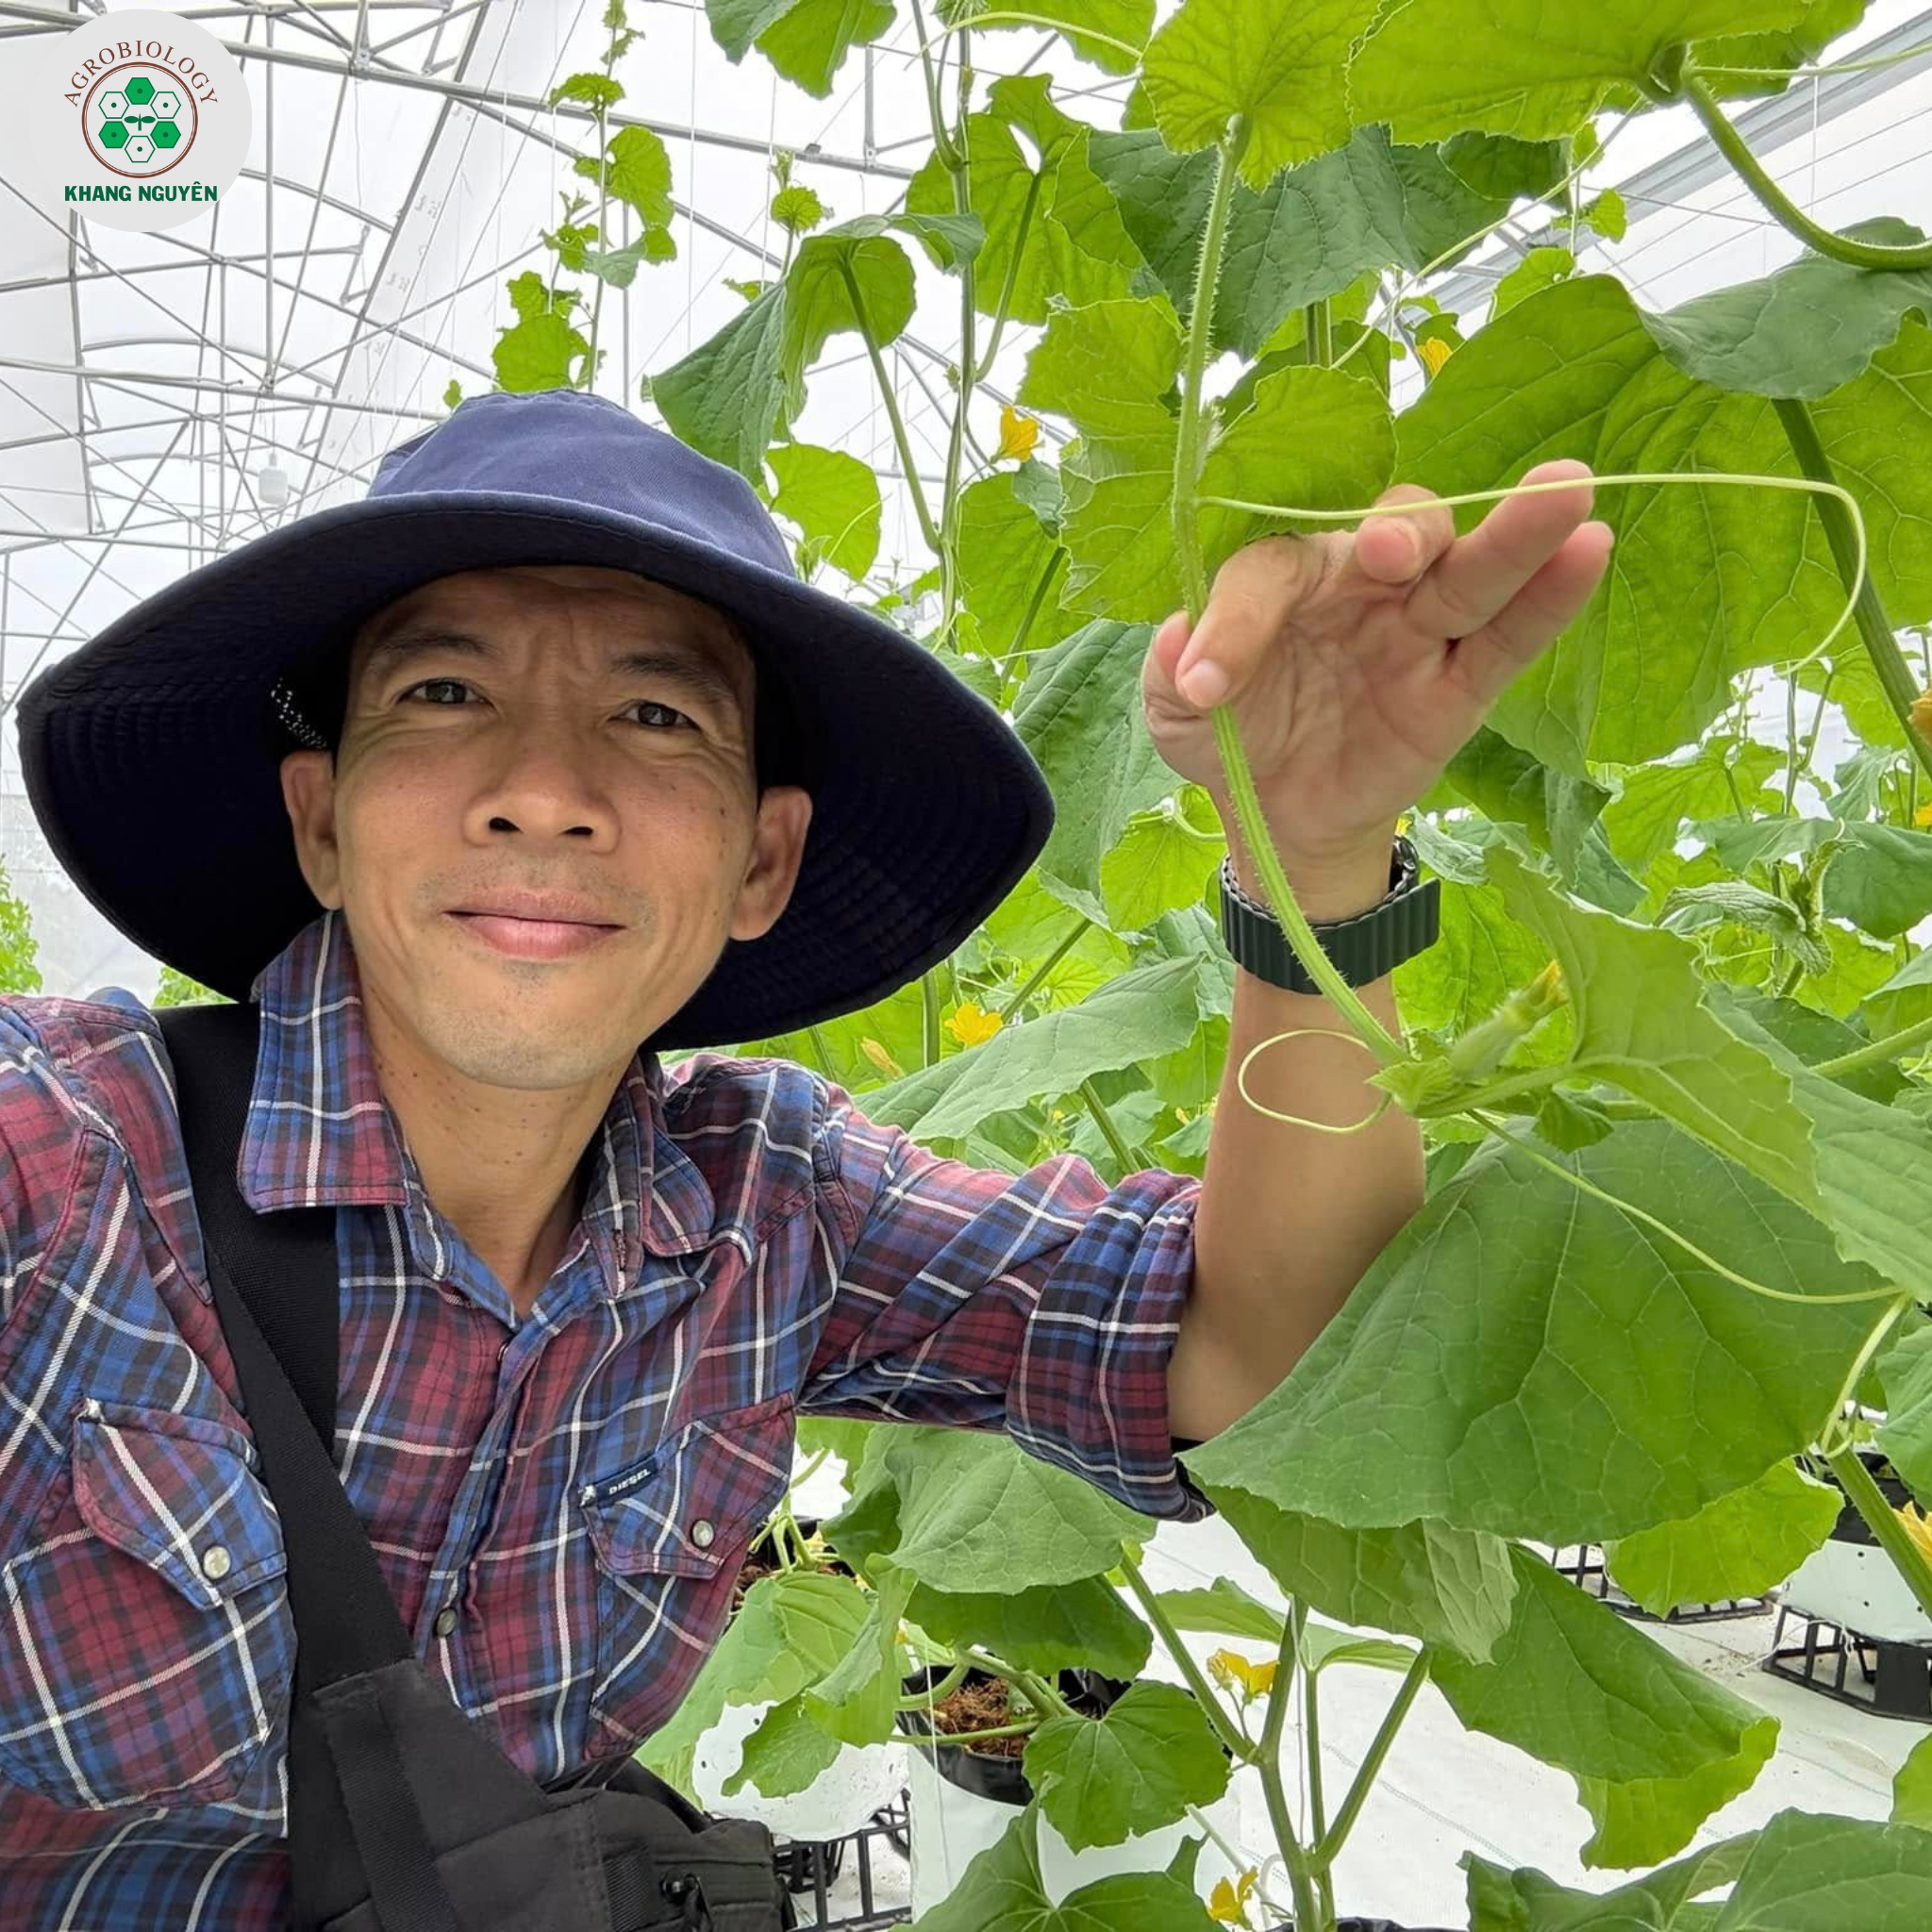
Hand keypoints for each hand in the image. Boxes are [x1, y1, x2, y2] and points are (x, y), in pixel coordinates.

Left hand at [1142, 458, 1614, 873]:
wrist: (1280, 814)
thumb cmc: (1232, 734)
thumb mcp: (1179, 716)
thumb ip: (1169, 674)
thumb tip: (1175, 647)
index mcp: (1287, 578)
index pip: (1270, 571)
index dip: (1236, 620)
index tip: (1203, 685)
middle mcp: (1362, 586)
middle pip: (1400, 531)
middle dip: (1404, 531)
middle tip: (1395, 551)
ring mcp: (1419, 630)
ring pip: (1472, 570)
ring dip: (1517, 531)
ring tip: (1565, 487)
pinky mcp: (1463, 685)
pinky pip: (1512, 638)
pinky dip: (1552, 596)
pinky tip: (1590, 549)